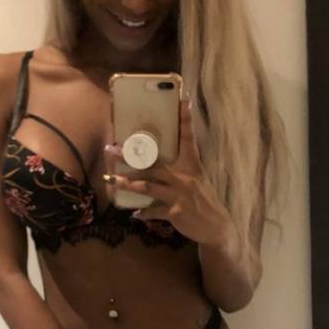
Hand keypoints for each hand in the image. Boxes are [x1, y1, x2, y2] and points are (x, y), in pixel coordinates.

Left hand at [103, 96, 234, 248]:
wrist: (217, 227)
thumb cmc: (204, 201)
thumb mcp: (197, 180)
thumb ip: (181, 168)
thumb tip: (160, 161)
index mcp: (192, 166)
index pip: (188, 139)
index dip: (186, 120)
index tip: (183, 101)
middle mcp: (185, 178)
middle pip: (154, 163)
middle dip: (131, 156)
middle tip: (112, 149)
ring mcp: (179, 195)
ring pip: (148, 186)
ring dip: (127, 184)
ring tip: (111, 180)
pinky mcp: (176, 212)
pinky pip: (154, 211)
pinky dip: (144, 213)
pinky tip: (134, 214)